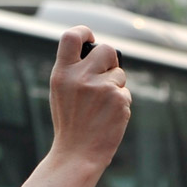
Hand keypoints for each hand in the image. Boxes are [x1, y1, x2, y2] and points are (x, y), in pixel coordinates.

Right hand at [48, 25, 131, 169]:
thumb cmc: (70, 125)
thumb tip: (97, 53)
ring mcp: (101, 88)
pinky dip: (121, 104)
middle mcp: (80, 77)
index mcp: (62, 74)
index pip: (72, 37)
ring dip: (116, 87)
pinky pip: (126, 93)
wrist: (76, 155)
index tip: (90, 37)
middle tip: (104, 78)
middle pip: (106, 50)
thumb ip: (74, 71)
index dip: (84, 31)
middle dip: (110, 61)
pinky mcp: (119, 99)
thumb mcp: (61, 94)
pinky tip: (108, 118)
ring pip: (119, 74)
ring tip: (101, 108)